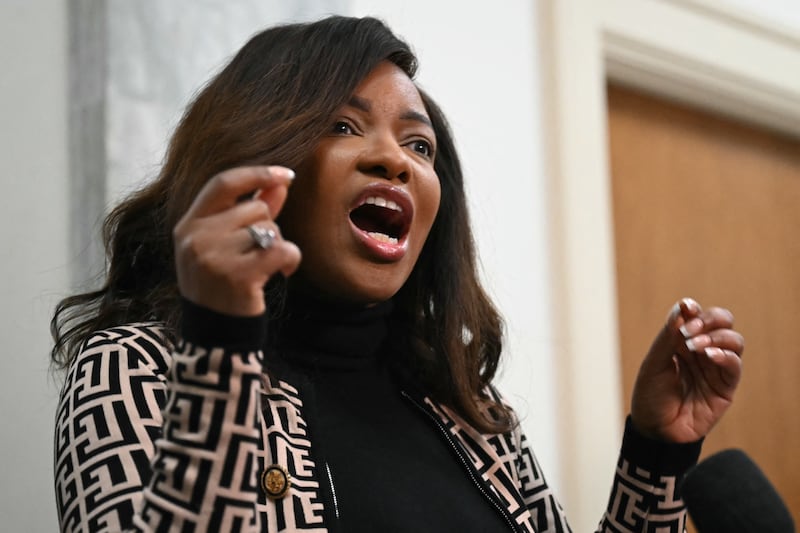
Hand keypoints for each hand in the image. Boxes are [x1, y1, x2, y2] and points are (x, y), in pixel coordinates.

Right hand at [174, 165, 301, 315]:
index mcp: (188, 225)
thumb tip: (280, 182)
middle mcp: (196, 238)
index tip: (286, 174)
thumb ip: (252, 211)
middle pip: (255, 208)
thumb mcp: (227, 246)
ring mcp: (214, 257)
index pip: (223, 183)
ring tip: (266, 266)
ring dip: (278, 245)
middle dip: (270, 227)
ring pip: (269, 228)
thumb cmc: (223, 286)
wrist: (215, 336)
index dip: (257, 174)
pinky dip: (291, 259)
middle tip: (262, 253)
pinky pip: (282, 249)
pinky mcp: (237, 276)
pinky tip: (283, 272)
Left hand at [630, 298, 743, 442]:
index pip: (697, 317)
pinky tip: (710, 355)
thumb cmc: (650, 395)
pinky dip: (725, 356)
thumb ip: (668, 336)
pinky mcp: (725, 388)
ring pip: (733, 341)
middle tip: (689, 330)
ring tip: (695, 346)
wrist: (654, 430)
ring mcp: (715, 369)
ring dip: (716, 337)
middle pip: (722, 323)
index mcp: (682, 342)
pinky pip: (734, 366)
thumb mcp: (654, 363)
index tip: (687, 307)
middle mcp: (702, 352)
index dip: (694, 309)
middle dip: (710, 320)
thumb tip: (683, 307)